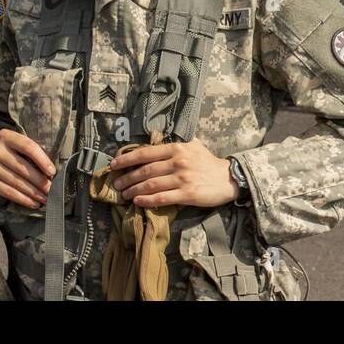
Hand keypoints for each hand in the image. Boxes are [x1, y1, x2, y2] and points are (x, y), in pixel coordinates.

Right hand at [0, 129, 54, 208]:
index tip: (52, 172)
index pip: (28, 147)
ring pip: (16, 181)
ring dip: (33, 192)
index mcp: (6, 136)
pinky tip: (33, 203)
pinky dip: (22, 199)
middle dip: (40, 181)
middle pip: (23, 167)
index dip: (42, 160)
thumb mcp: (19, 147)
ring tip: (45, 198)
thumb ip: (34, 152)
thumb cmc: (10, 154)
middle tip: (51, 190)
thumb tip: (51, 170)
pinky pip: (7, 192)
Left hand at [108, 138, 237, 209]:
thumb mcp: (194, 146)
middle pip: (145, 170)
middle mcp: (178, 162)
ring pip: (151, 184)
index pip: (146, 153)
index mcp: (178, 148)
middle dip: (127, 178)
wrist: (229, 178)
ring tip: (124, 195)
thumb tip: (159, 141)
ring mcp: (183, 178)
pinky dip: (147, 200)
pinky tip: (138, 202)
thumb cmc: (209, 163)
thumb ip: (177, 144)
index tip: (114, 165)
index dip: (127, 159)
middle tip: (116, 184)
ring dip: (134, 190)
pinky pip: (162, 198)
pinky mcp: (187, 193)